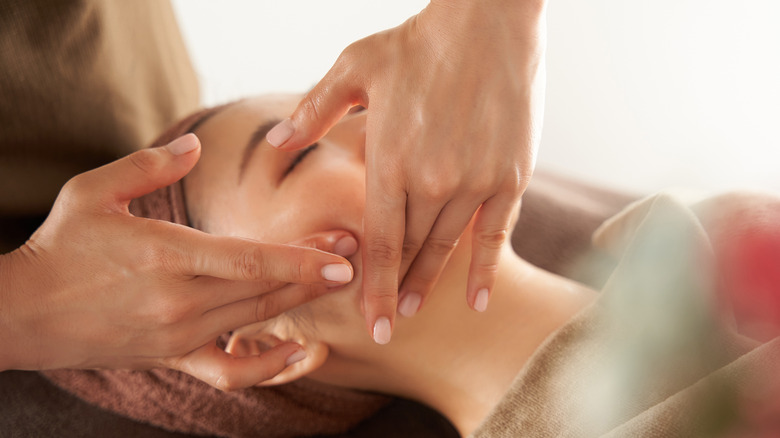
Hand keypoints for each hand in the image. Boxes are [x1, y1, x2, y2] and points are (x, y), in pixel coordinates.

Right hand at [0, 134, 356, 389]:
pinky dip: (269, 365)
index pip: (247, 261)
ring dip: (302, 302)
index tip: (343, 256)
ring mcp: (178, 335)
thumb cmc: (59, 247)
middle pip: (265, 289)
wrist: (21, 314)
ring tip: (338, 281)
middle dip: (316, 272)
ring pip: (257, 320)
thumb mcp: (92, 192)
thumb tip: (196, 148)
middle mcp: (178, 301)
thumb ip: (148, 167)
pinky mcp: (173, 356)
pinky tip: (300, 351)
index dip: (300, 261)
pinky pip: (231, 370)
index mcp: (164, 255)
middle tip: (357, 251)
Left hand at [266, 0, 546, 341]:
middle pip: (410, 251)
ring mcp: (476, 182)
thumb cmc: (417, 43)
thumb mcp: (354, 69)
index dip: (372, 288)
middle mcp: (433, 182)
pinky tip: (476, 299)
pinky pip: (496, 234)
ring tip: (412, 312)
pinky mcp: (510, 176)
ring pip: (447, 248)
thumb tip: (275, 141)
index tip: (368, 326)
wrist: (487, 21)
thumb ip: (314, 111)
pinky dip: (485, 269)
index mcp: (390, 161)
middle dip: (394, 291)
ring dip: (429, 284)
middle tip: (384, 326)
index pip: (378, 243)